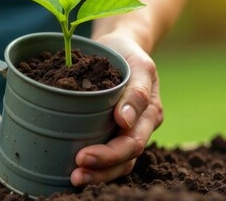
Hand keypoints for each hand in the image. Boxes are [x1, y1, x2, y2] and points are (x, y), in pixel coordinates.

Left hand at [70, 32, 163, 185]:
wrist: (119, 47)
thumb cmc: (125, 53)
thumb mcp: (136, 63)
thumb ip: (136, 91)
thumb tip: (125, 121)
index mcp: (150, 110)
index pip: (133, 140)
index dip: (109, 154)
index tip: (83, 155)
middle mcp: (143, 124)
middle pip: (126, 157)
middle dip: (101, 168)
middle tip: (75, 173)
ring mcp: (131, 130)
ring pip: (121, 162)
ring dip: (99, 174)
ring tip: (75, 178)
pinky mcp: (117, 132)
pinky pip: (111, 155)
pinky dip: (97, 166)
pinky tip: (78, 171)